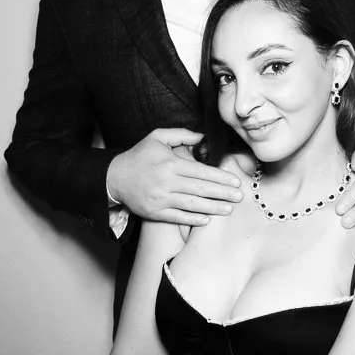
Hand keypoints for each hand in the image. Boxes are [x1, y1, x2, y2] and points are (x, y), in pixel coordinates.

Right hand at [107, 128, 242, 225]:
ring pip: (192, 205)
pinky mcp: (155, 213)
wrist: (114, 177)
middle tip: (240, 196)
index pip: (201, 171)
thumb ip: (181, 134)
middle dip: (223, 193)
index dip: (220, 177)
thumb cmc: (139, 156)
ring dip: (213, 208)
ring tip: (229, 209)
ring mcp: (161, 199)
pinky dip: (193, 220)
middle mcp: (167, 182)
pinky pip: (177, 218)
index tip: (235, 181)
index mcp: (170, 163)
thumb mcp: (157, 137)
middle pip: (201, 188)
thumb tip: (203, 136)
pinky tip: (207, 220)